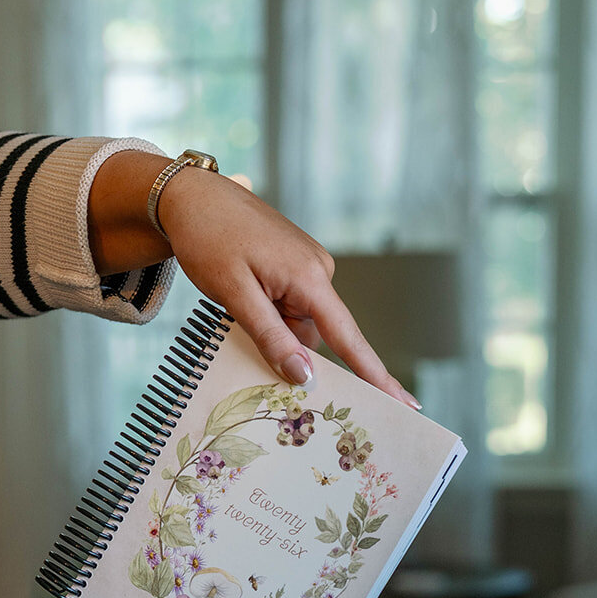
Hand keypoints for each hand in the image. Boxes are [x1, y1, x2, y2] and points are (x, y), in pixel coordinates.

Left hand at [86, 151, 418, 406]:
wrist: (193, 195)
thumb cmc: (209, 239)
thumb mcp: (234, 294)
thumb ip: (271, 337)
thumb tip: (305, 375)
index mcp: (309, 277)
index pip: (348, 337)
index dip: (375, 375)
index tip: (404, 402)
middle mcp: (318, 271)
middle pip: (315, 334)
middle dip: (284, 343)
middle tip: (241, 321)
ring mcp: (308, 266)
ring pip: (298, 323)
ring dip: (271, 326)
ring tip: (233, 297)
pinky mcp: (295, 265)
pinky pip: (290, 306)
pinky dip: (269, 312)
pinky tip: (244, 292)